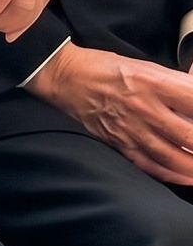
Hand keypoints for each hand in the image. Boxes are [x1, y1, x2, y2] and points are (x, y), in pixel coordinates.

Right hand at [34, 43, 192, 185]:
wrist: (65, 76)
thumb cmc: (108, 68)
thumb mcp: (148, 66)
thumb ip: (179, 83)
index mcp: (154, 82)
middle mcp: (144, 107)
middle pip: (190, 135)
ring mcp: (130, 128)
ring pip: (173, 155)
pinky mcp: (118, 142)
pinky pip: (148, 164)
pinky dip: (171, 174)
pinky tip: (186, 178)